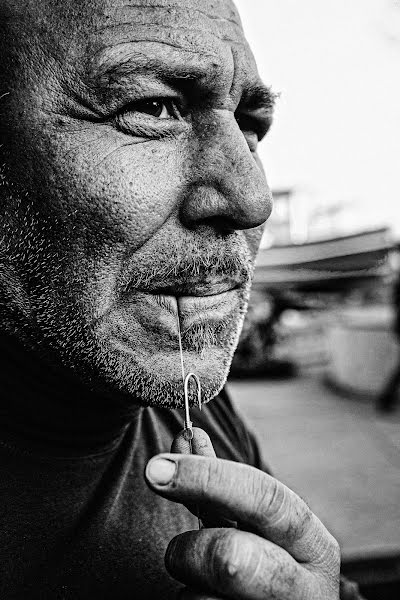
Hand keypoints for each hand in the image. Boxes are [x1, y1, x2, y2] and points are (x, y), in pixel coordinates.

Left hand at [145, 429, 339, 598]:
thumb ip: (221, 486)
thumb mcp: (255, 526)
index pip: (265, 498)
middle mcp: (308, 590)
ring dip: (190, 585)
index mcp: (313, 545)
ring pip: (205, 598)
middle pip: (233, 558)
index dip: (209, 477)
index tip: (160, 468)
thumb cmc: (265, 568)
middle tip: (175, 552)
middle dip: (192, 552)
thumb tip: (188, 435)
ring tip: (207, 584)